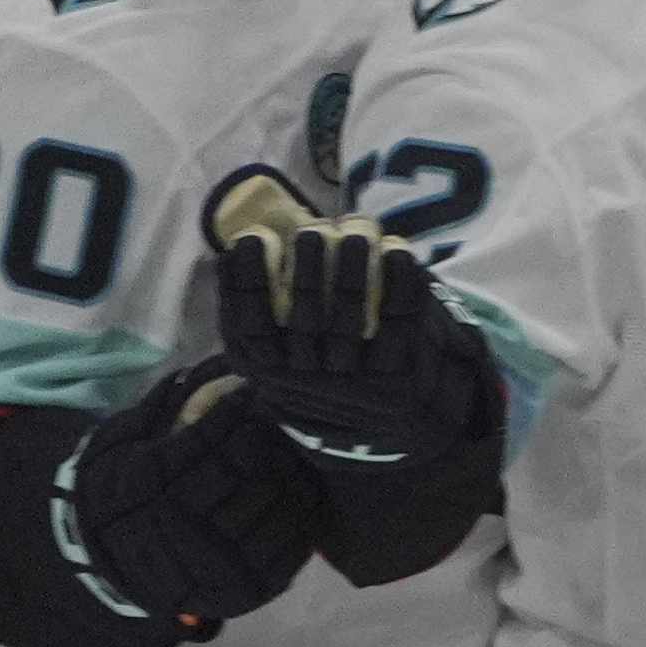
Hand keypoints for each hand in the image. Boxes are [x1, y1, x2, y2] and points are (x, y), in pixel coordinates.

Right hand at [55, 368, 322, 642]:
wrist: (113, 567)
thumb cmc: (121, 493)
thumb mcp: (126, 445)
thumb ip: (168, 406)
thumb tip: (219, 365)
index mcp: (152, 488)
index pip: (209, 441)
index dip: (235, 413)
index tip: (248, 395)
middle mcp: (187, 528)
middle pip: (251, 471)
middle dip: (269, 441)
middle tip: (279, 422)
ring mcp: (222, 564)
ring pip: (278, 506)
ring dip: (292, 474)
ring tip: (291, 454)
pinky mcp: (250, 589)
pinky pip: (294, 545)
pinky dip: (303, 514)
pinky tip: (298, 492)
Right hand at [210, 167, 498, 470]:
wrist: (375, 415)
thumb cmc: (313, 353)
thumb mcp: (274, 343)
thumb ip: (257, 301)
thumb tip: (245, 237)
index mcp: (265, 367)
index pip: (249, 324)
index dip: (247, 282)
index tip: (253, 237)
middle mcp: (306, 381)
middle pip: (304, 321)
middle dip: (308, 271)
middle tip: (313, 230)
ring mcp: (353, 384)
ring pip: (350, 322)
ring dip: (353, 273)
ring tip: (355, 232)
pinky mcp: (398, 378)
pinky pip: (399, 326)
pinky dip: (401, 287)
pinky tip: (398, 251)